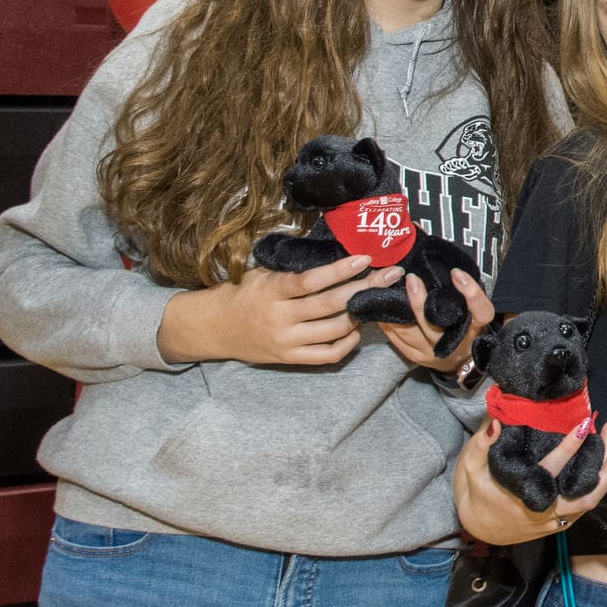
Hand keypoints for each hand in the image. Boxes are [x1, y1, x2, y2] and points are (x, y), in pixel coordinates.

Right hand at [158, 255, 390, 365]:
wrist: (214, 327)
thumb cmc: (244, 292)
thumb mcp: (262, 273)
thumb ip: (293, 268)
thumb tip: (335, 248)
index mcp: (272, 291)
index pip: (311, 281)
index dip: (340, 270)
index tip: (366, 258)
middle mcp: (280, 318)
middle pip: (331, 305)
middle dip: (366, 288)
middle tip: (392, 275)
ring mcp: (286, 341)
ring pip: (334, 330)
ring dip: (361, 314)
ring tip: (377, 298)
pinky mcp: (289, 358)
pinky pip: (328, 354)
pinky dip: (348, 342)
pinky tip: (358, 328)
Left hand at [384, 270, 494, 371]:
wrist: (458, 360)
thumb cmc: (466, 327)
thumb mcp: (474, 312)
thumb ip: (463, 295)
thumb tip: (447, 269)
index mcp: (474, 328)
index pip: (480, 311)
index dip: (470, 293)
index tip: (456, 273)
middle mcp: (453, 343)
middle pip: (434, 324)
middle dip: (419, 302)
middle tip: (411, 279)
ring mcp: (431, 351)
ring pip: (409, 332)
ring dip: (398, 311)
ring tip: (389, 291)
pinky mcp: (414, 355)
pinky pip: (397, 339)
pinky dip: (389, 322)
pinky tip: (384, 308)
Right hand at [453, 418, 606, 545]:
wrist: (480, 528)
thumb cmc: (477, 494)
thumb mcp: (471, 469)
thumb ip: (481, 446)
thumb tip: (497, 422)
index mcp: (526, 496)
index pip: (554, 470)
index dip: (570, 447)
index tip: (584, 424)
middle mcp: (547, 511)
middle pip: (587, 494)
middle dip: (606, 466)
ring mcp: (558, 519)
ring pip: (593, 499)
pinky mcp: (564, 520)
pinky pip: (590, 501)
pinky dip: (606, 483)